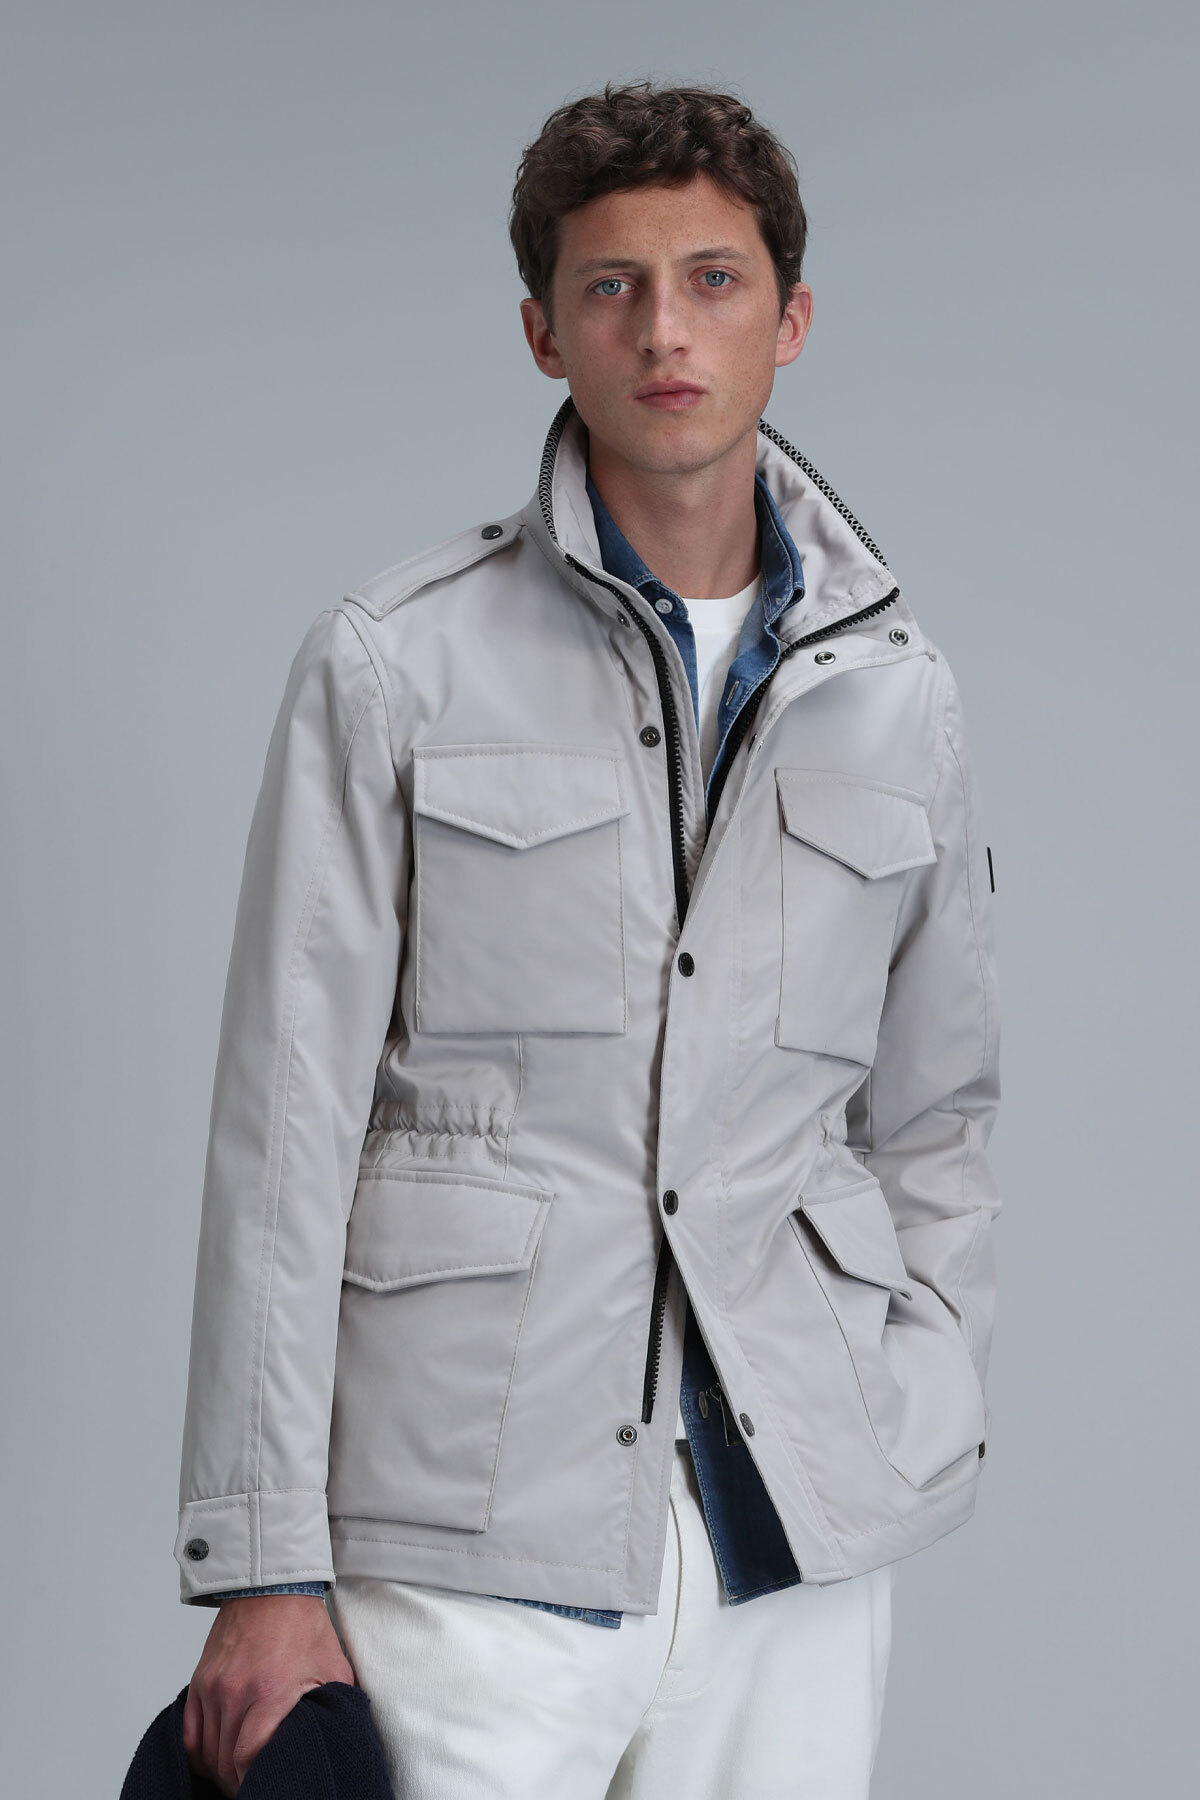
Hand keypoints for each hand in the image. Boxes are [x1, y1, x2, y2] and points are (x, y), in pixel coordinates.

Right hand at [182, 1594, 355, 1794]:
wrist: (272, 1588)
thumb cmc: (305, 1627)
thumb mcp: (333, 1668)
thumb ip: (337, 1706)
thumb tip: (343, 1736)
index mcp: (270, 1692)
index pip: (248, 1758)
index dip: (255, 1780)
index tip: (268, 1785)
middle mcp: (235, 1691)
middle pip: (224, 1760)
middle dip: (238, 1781)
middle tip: (254, 1786)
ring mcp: (213, 1686)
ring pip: (206, 1750)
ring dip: (219, 1770)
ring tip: (237, 1777)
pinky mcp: (200, 1680)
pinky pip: (188, 1732)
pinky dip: (198, 1752)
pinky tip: (213, 1761)